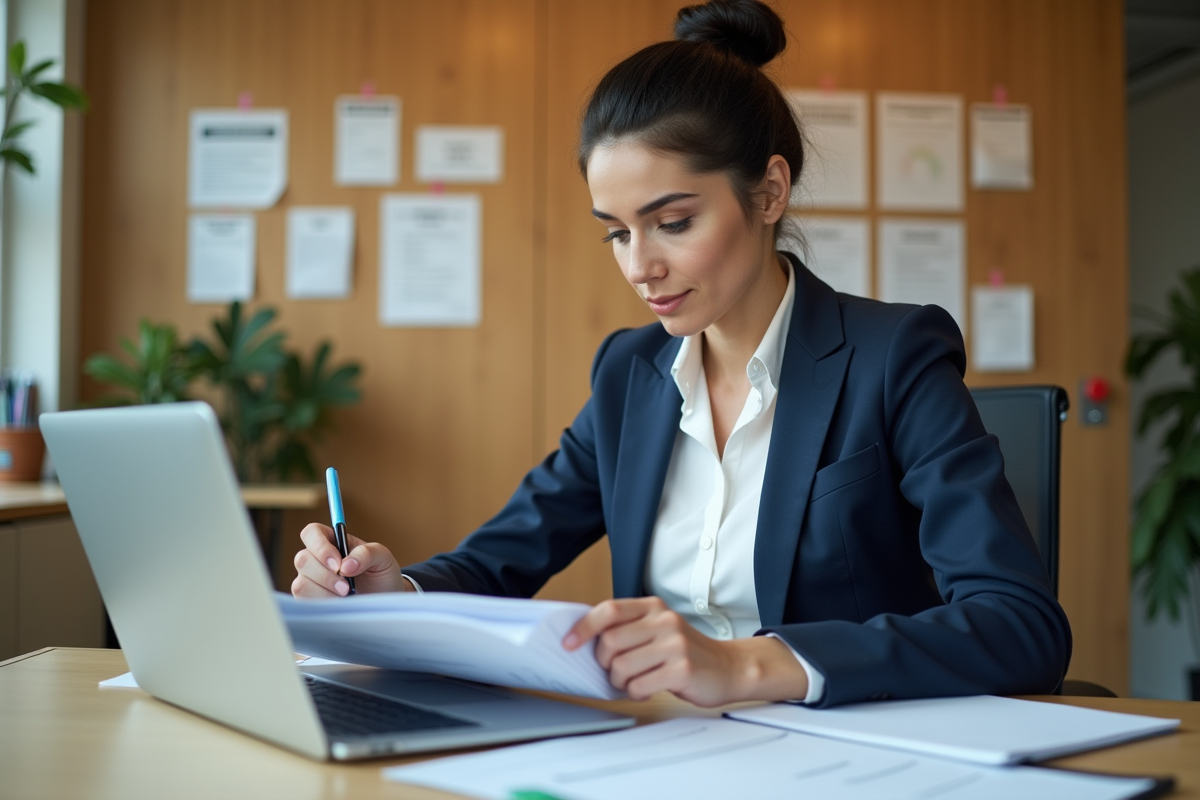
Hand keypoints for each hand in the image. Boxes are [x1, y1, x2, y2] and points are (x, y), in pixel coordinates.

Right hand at [291, 522, 408, 597]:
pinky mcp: (309, 599)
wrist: (383, 600)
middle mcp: (316, 558)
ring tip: (346, 596)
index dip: (319, 547)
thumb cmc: (380, 574)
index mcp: (332, 540)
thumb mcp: (382, 557)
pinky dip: (323, 605)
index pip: (312, 533)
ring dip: (324, 593)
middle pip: (302, 560)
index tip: (337, 564)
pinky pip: (304, 602)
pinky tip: (338, 605)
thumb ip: (367, 553)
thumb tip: (346, 565)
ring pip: (301, 584)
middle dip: (325, 576)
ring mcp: (310, 580)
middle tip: (346, 587)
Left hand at [562, 597, 808, 706]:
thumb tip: (585, 639)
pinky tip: (647, 689)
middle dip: (605, 664)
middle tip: (616, 671)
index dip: (583, 627)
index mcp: (653, 607)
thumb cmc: (686, 652)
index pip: (609, 610)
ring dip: (620, 682)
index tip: (568, 643)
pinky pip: (639, 686)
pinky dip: (636, 693)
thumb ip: (629, 628)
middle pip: (610, 643)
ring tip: (634, 681)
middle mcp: (664, 620)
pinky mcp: (682, 668)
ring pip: (621, 667)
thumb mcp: (659, 629)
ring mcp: (674, 644)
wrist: (729, 668)